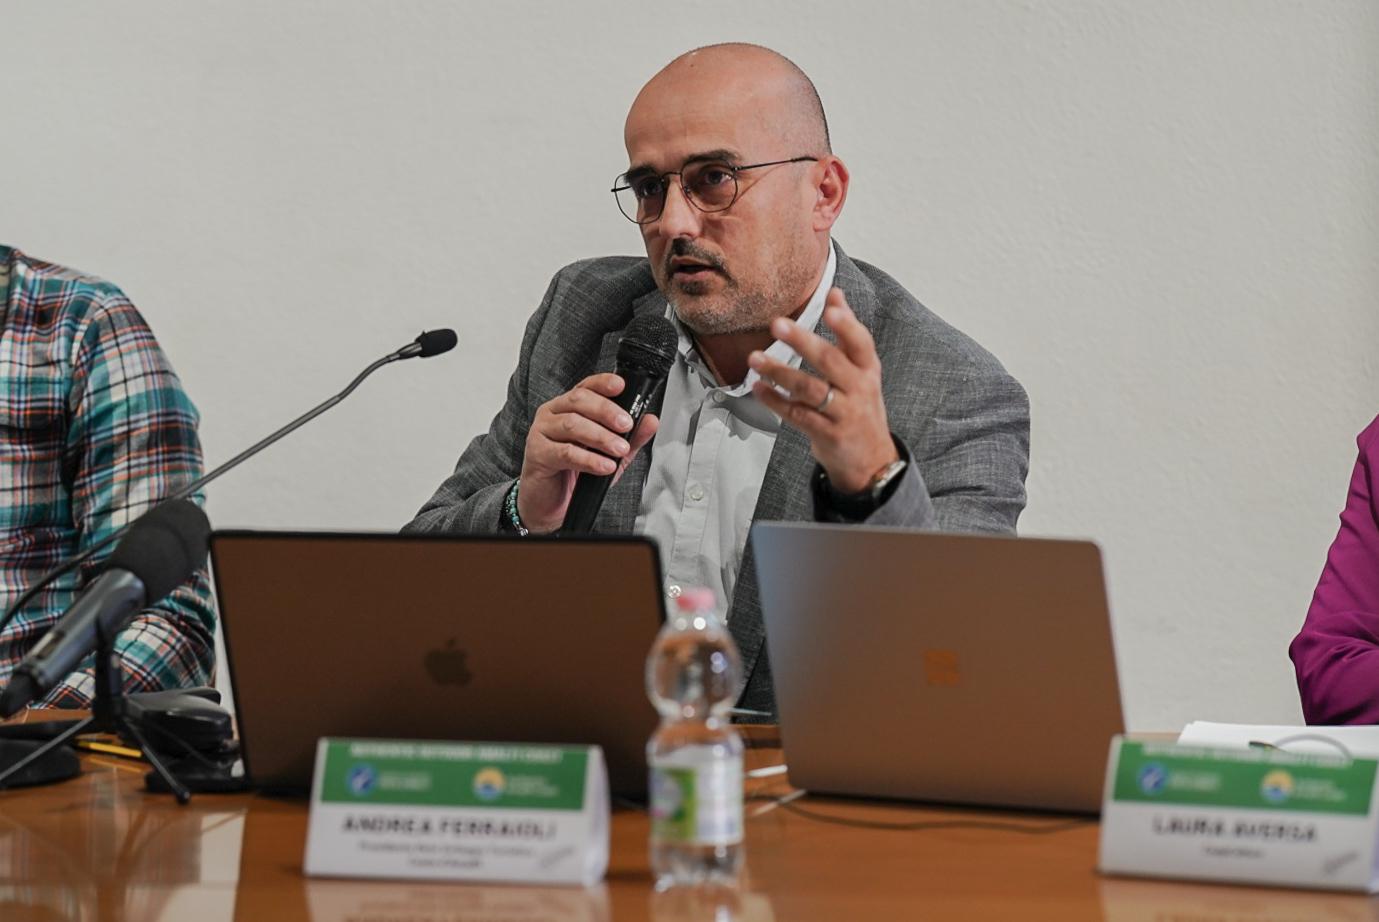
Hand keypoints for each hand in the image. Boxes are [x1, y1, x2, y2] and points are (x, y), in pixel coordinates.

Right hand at [517, 373, 658, 532]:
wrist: (551, 503)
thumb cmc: (576, 474)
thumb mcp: (611, 454)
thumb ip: (631, 437)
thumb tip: (650, 421)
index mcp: (568, 407)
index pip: (586, 386)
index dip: (602, 383)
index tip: (621, 386)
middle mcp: (552, 414)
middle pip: (579, 400)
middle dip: (606, 411)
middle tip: (626, 425)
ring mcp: (541, 432)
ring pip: (572, 424)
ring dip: (601, 437)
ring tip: (620, 449)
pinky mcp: (537, 454)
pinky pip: (565, 452)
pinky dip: (589, 459)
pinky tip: (605, 465)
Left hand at [748, 288, 897, 493]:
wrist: (871, 460)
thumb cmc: (860, 406)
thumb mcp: (863, 370)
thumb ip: (847, 333)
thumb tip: (836, 293)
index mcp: (868, 369)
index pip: (861, 343)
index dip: (847, 325)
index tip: (831, 307)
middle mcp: (859, 389)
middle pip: (831, 362)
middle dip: (803, 342)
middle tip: (777, 324)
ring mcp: (844, 414)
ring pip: (809, 389)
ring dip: (779, 372)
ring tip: (754, 358)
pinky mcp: (827, 434)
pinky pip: (797, 415)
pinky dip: (775, 400)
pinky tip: (758, 387)